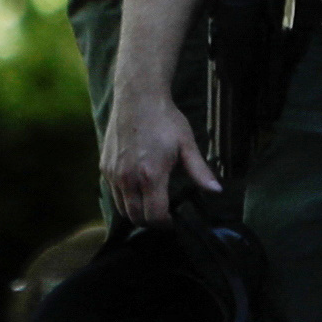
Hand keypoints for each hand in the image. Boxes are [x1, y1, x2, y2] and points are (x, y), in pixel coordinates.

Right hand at [101, 82, 221, 227]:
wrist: (138, 97)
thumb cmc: (164, 119)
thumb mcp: (187, 144)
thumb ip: (200, 171)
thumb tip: (216, 190)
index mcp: (150, 175)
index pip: (154, 216)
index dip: (166, 223)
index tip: (174, 219)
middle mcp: (128, 178)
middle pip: (136, 218)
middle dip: (151, 221)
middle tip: (163, 213)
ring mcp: (113, 173)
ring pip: (122, 208)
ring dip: (136, 211)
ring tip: (150, 202)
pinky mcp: (104, 167)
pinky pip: (113, 193)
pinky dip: (124, 197)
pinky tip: (137, 187)